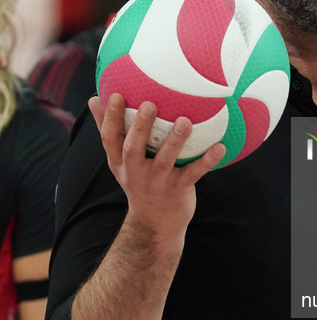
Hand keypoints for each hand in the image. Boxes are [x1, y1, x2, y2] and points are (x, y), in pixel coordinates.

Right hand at [89, 94, 224, 238]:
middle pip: (133, 149)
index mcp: (119, 163)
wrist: (155, 223)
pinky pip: (194, 174)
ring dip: (175, 141)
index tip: (116, 95)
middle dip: (140, 127)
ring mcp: (157, 182)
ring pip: (164, 161)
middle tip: (149, 104)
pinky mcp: (178, 190)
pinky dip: (207, 161)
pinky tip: (220, 147)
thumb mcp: (119, 162)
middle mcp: (136, 173)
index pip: (110, 139)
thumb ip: (109, 132)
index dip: (111, 118)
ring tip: (185, 121)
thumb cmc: (138, 181)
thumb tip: (94, 99)